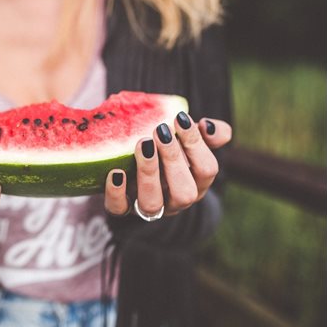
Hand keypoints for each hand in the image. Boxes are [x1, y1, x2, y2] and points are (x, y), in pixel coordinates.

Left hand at [104, 113, 231, 217]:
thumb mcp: (190, 140)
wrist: (137, 168)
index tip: (180, 118)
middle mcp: (175, 200)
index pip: (207, 170)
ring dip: (148, 173)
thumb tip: (208, 126)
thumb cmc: (170, 150)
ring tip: (143, 144)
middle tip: (160, 131)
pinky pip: (118, 208)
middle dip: (174, 160)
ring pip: (152, 204)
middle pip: (184, 193)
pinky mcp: (121, 208)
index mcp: (196, 183)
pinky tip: (116, 171)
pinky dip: (116, 192)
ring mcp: (148, 207)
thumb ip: (211, 133)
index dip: (196, 145)